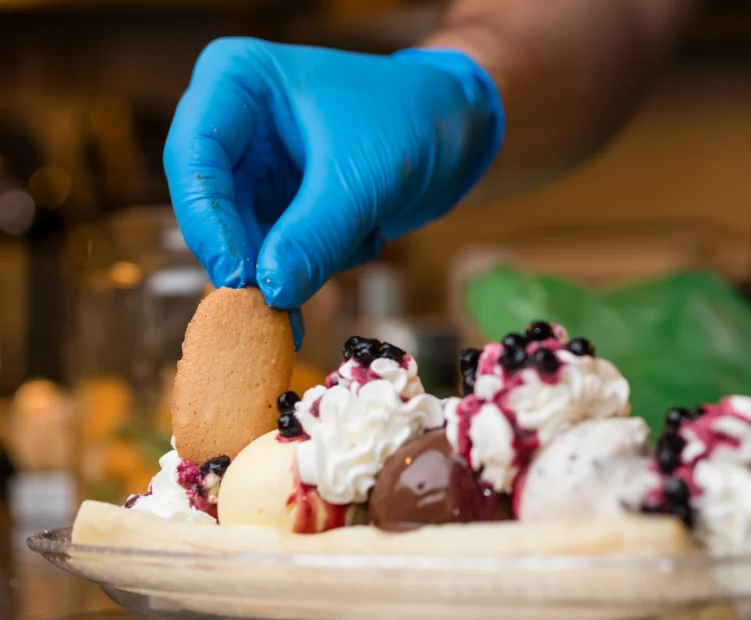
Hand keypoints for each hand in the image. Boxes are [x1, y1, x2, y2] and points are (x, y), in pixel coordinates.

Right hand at [164, 38, 503, 346]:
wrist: (457, 128)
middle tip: (278, 304)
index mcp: (237, 83)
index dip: (207, 220)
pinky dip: (316, 264)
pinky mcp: (284, 205)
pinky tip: (363, 239)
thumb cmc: (411, 119)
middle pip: (211, 206)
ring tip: (353, 243)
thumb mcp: (361, 178)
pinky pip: (279, 253)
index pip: (192, 157)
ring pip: (246, 239)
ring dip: (294, 264)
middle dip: (252, 255)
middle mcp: (236, 124)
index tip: (237, 274)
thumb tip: (270, 292)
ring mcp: (258, 168)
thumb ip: (314, 235)